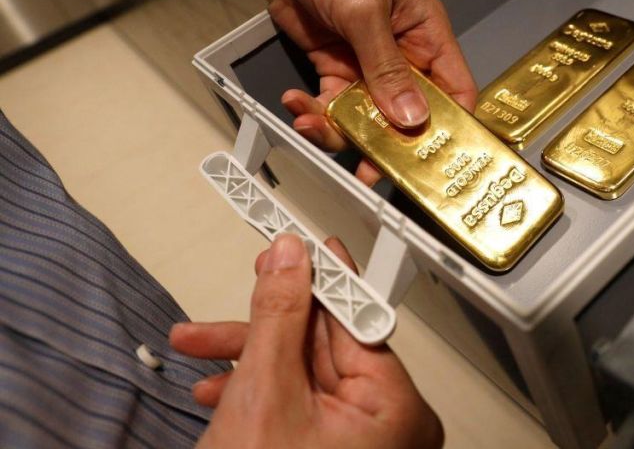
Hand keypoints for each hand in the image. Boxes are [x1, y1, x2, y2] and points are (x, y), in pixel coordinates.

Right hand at [170, 234, 442, 448]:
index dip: (325, 274)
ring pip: (303, 373)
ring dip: (249, 357)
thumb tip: (290, 259)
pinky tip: (216, 387)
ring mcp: (361, 445)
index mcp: (397, 410)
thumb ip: (279, 316)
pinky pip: (297, 405)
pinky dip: (256, 392)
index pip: (359, 319)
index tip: (303, 240)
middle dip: (271, 319)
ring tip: (202, 342)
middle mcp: (390, 427)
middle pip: (328, 344)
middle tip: (249, 280)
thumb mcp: (266, 394)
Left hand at [248, 0, 476, 183]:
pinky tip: (297, 103)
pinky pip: (333, 104)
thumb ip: (386, 67)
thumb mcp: (364, 8)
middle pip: (409, 115)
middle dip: (389, 143)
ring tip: (314, 125)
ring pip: (367, 117)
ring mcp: (367, 64)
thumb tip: (410, 118)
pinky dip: (316, 112)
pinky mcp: (334, 66)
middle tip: (369, 170)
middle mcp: (403, 55)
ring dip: (342, 130)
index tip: (438, 163)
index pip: (455, 91)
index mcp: (427, 34)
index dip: (452, 129)